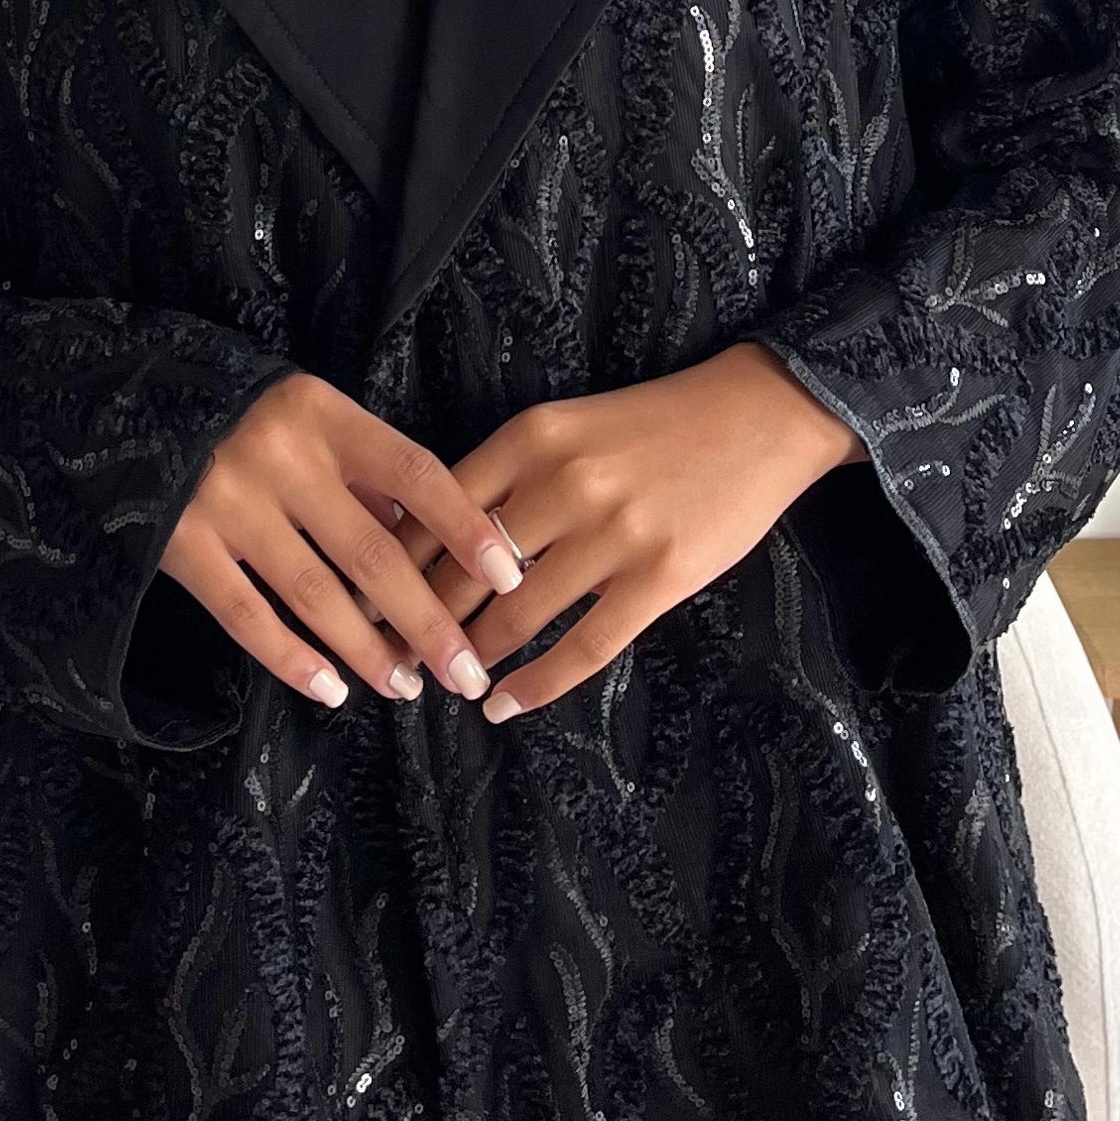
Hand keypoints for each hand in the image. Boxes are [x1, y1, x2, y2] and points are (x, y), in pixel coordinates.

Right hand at [158, 368, 530, 710]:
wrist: (135, 401)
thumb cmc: (250, 415)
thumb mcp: (314, 416)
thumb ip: (366, 471)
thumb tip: (425, 544)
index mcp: (326, 417)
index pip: (415, 474)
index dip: (465, 528)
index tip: (510, 578)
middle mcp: (283, 458)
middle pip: (373, 553)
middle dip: (428, 622)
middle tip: (468, 673)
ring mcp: (230, 503)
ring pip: (316, 594)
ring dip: (368, 651)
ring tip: (407, 687)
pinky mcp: (183, 545)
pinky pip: (247, 616)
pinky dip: (292, 660)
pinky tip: (331, 690)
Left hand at [390, 343, 861, 721]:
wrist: (757, 415)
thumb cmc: (653, 423)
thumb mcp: (565, 425)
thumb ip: (504, 474)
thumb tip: (429, 538)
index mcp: (529, 439)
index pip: (432, 513)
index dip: (389, 568)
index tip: (362, 605)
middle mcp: (561, 484)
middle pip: (462, 573)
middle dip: (419, 625)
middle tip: (391, 661)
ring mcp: (612, 535)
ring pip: (514, 618)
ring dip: (471, 660)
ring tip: (447, 684)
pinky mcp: (658, 578)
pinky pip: (583, 649)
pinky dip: (535, 687)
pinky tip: (506, 706)